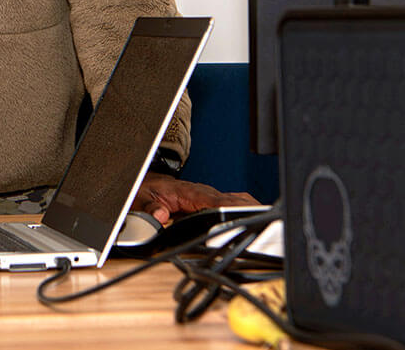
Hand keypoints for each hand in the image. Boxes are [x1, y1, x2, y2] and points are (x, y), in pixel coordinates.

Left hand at [132, 173, 260, 224]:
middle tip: (265, 221)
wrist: (141, 183)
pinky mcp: (205, 201)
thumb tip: (160, 215)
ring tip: (265, 220)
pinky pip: (227, 203)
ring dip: (248, 208)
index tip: (242, 214)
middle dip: (247, 208)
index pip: (212, 199)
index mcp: (184, 190)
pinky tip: (252, 216)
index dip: (228, 207)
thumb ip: (149, 208)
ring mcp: (204, 196)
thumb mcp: (139, 200)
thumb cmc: (142, 190)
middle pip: (229, 199)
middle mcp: (198, 192)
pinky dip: (241, 208)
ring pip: (232, 199)